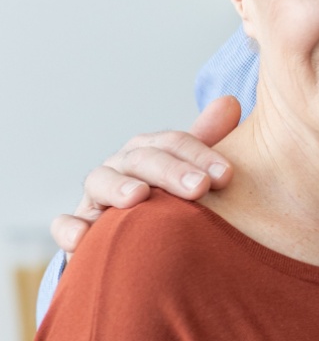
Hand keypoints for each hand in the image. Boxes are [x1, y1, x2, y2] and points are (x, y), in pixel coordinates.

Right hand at [50, 96, 242, 254]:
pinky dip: (71, 229)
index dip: (201, 155)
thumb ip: (208, 140)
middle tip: (199, 187)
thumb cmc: (170, 198)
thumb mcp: (190, 169)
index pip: (174, 143)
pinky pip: (66, 225)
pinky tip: (84, 238)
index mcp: (150, 150)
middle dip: (171, 171)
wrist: (139, 237)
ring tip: (139, 197)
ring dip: (118, 188)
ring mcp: (96, 196)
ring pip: (100, 182)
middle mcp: (121, 167)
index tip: (227, 175)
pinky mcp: (79, 228)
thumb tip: (230, 102)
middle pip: (142, 160)